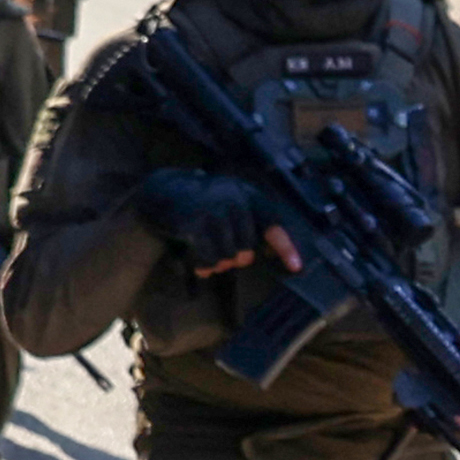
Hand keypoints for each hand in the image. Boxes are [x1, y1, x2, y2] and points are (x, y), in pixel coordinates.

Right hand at [136, 169, 300, 279]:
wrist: (163, 192)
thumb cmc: (203, 205)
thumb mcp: (231, 205)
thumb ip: (251, 224)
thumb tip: (270, 253)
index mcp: (248, 194)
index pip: (273, 223)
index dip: (286, 247)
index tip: (296, 267)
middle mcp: (234, 199)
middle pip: (248, 248)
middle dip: (236, 257)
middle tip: (224, 254)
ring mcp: (213, 210)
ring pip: (229, 255)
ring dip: (220, 263)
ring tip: (210, 257)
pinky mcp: (194, 223)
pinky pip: (210, 257)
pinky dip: (206, 266)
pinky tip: (202, 267)